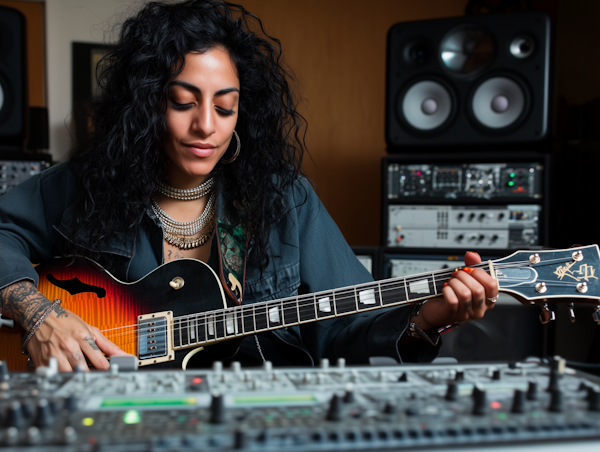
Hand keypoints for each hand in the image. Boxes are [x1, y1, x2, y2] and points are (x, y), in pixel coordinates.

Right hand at [1, 280, 129, 370]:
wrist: (40, 316)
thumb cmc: (66, 321)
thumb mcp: (90, 329)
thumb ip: (108, 345)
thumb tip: (124, 356)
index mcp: (83, 337)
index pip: (100, 361)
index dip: (107, 371)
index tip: (111, 376)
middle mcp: (69, 346)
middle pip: (85, 371)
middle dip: (92, 377)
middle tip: (96, 380)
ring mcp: (55, 355)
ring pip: (69, 375)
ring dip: (76, 378)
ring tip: (81, 378)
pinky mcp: (43, 361)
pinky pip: (54, 375)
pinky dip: (60, 377)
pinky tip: (65, 375)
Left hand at [414, 251, 497, 329]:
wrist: (437, 309)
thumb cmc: (454, 293)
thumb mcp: (466, 279)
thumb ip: (472, 266)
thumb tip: (472, 254)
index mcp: (487, 300)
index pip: (492, 286)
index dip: (480, 274)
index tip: (469, 269)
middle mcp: (479, 309)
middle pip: (478, 289)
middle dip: (464, 276)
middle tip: (456, 274)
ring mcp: (466, 314)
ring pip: (465, 294)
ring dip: (455, 282)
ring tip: (451, 281)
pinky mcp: (452, 314)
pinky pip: (452, 300)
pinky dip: (447, 290)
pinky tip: (446, 288)